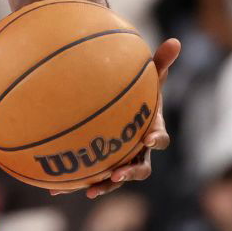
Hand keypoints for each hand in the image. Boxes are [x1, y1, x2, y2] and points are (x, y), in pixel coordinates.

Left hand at [52, 38, 180, 199]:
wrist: (123, 105)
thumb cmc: (139, 90)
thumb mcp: (149, 76)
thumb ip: (160, 61)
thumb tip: (176, 40)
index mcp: (152, 131)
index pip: (160, 138)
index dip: (157, 139)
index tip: (148, 139)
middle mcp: (138, 151)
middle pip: (141, 167)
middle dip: (131, 172)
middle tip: (118, 172)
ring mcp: (121, 160)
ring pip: (116, 177)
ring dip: (105, 185)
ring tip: (91, 190)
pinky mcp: (102, 165)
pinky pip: (90, 176)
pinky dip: (75, 184)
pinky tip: (54, 190)